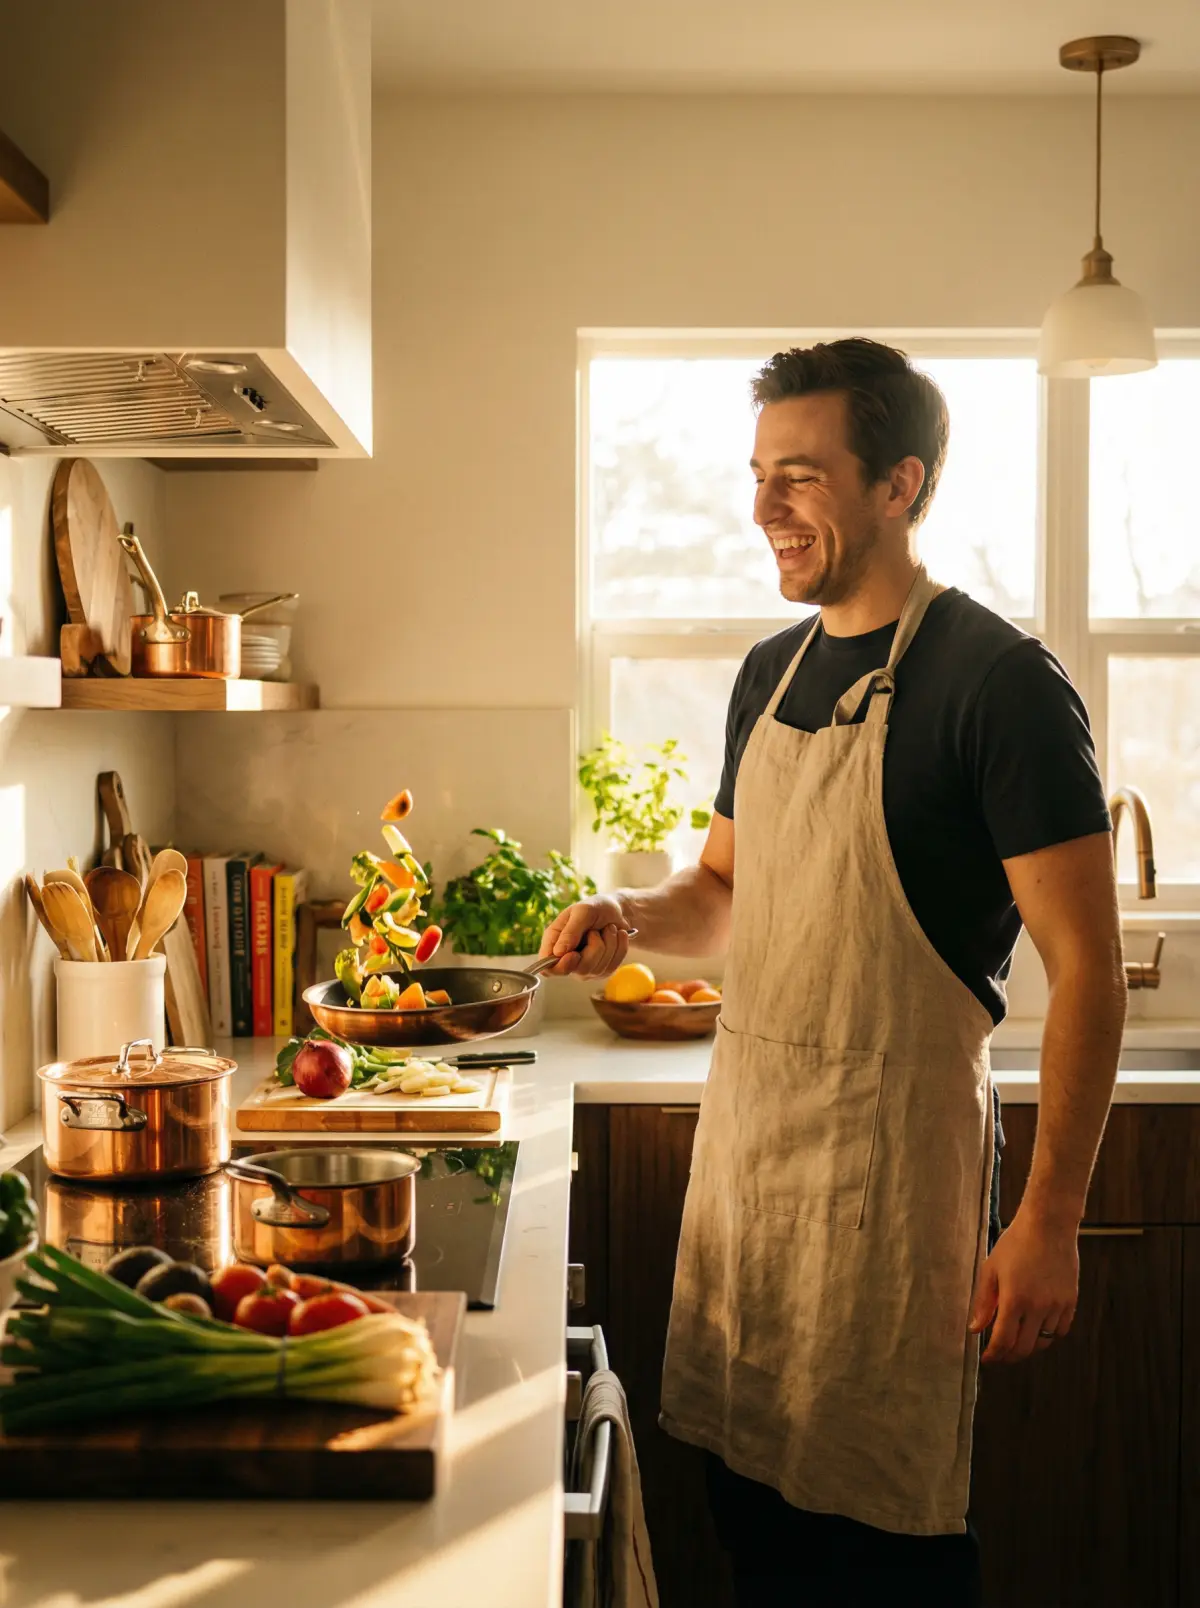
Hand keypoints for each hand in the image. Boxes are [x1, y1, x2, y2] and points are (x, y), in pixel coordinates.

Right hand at [538, 895, 629, 977]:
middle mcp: (567, 958)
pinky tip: (618, 936)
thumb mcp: (583, 911)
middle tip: (596, 930)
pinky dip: (620, 948)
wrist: (617, 910)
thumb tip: (558, 952)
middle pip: (580, 969)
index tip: (575, 955)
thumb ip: (570, 931)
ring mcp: (586, 967)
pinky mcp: (603, 970)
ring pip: (598, 969)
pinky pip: (613, 966)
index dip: (561, 967)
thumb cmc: (596, 908)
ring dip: (610, 944)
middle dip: (595, 947)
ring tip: (608, 929)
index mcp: (555, 942)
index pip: (548, 968)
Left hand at [969, 1208, 1079, 1363]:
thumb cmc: (1015, 1243)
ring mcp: (1057, 1305)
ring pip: (1044, 1342)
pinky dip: (1049, 1335)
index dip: (994, 1354)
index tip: (988, 1359)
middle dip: (1010, 1356)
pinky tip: (1038, 1328)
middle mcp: (1038, 1307)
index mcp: (1014, 1299)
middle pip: (1025, 1348)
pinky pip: (1061, 1330)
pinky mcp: (1071, 1301)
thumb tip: (975, 1329)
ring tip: (1018, 1340)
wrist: (1048, 1226)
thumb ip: (983, 1302)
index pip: (1004, 1341)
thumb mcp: (991, 1269)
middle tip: (1001, 1354)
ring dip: (1029, 1346)